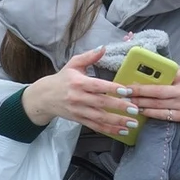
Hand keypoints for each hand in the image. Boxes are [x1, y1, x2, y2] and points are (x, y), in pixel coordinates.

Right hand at [21, 46, 139, 137]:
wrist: (44, 97)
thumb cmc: (62, 79)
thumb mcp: (73, 64)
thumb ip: (89, 56)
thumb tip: (103, 47)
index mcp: (78, 82)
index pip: (97, 86)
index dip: (112, 88)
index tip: (126, 91)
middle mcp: (79, 98)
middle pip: (101, 103)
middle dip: (119, 107)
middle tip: (135, 109)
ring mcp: (79, 111)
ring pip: (100, 118)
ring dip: (117, 122)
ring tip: (132, 124)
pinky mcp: (79, 120)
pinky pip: (96, 126)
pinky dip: (109, 130)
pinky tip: (122, 132)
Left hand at [131, 67, 179, 126]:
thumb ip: (169, 71)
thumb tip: (147, 65)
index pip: (163, 77)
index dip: (146, 80)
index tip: (131, 82)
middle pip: (158, 93)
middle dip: (139, 93)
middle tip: (124, 93)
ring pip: (158, 105)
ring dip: (141, 104)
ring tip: (128, 103)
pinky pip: (163, 115)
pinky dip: (150, 113)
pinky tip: (140, 111)